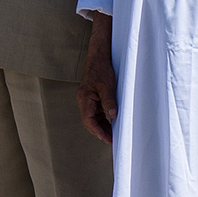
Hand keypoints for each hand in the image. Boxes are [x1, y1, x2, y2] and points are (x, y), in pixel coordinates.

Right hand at [78, 14, 117, 143]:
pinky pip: (96, 111)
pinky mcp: (93, 97)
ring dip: (102, 126)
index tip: (108, 139)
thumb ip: (109, 101)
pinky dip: (103, 118)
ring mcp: (88, 99)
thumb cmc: (101, 68)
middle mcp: (83, 100)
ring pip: (93, 117)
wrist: (99, 55)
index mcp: (84, 98)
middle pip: (89, 121)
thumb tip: (113, 116)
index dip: (98, 131)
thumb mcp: (107, 85)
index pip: (88, 120)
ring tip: (114, 134)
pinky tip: (112, 122)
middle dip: (100, 131)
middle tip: (112, 141)